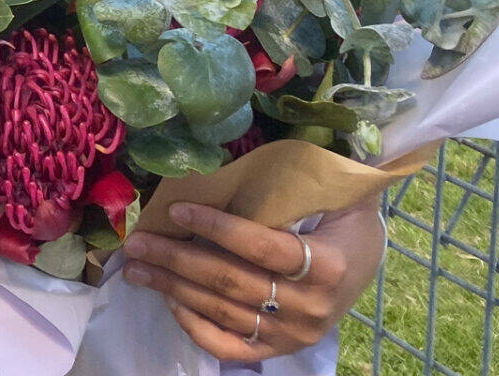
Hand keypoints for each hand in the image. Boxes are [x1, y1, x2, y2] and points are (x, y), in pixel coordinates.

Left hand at [120, 198, 385, 359]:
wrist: (363, 262)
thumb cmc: (342, 218)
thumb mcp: (336, 195)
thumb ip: (304, 180)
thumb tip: (256, 148)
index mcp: (327, 265)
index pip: (261, 247)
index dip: (217, 228)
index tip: (175, 210)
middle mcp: (310, 307)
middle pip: (231, 281)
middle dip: (176, 259)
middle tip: (135, 243)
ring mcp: (293, 334)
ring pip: (223, 311)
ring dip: (174, 288)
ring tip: (136, 268)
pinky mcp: (279, 350)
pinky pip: (231, 347)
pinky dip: (196, 327)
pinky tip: (170, 301)